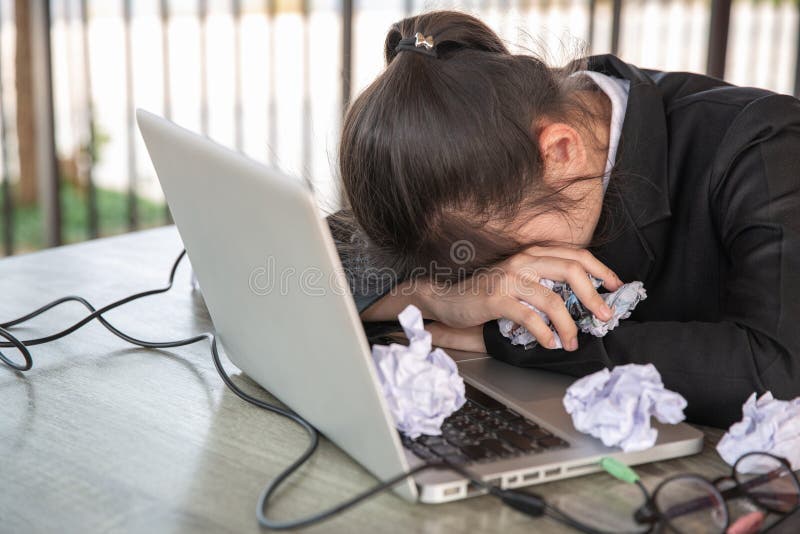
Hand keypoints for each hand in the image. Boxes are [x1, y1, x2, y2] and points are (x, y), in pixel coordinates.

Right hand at [417, 246, 622, 350]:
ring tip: (572, 342)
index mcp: (533, 254)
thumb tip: (580, 298)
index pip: (575, 255)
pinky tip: (550, 343)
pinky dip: (545, 333)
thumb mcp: (519, 280)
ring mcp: (509, 278)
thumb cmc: (486, 292)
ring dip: (568, 325)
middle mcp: (523, 261)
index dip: (600, 270)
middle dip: (593, 296)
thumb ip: (545, 282)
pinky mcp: (496, 298)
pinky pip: (530, 317)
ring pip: (553, 300)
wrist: (447, 297)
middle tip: (604, 317)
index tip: (616, 286)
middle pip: (571, 271)